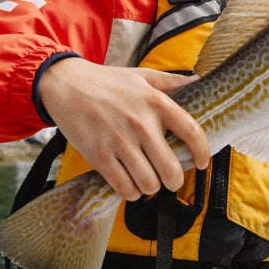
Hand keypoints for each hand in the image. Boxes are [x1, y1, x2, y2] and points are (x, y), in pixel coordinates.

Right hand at [38, 57, 209, 200]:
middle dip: (174, 181)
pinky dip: (130, 192)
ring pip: (148, 184)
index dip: (202, 152)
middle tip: (170, 180)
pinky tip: (130, 185)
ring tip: (148, 181)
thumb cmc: (106, 81)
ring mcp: (119, 142)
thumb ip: (170, 81)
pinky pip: (124, 188)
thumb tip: (198, 79)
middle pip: (171, 169)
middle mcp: (141, 123)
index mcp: (156, 102)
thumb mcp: (141, 75)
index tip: (202, 163)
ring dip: (151, 188)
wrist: (65, 85)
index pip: (192, 132)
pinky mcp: (99, 156)